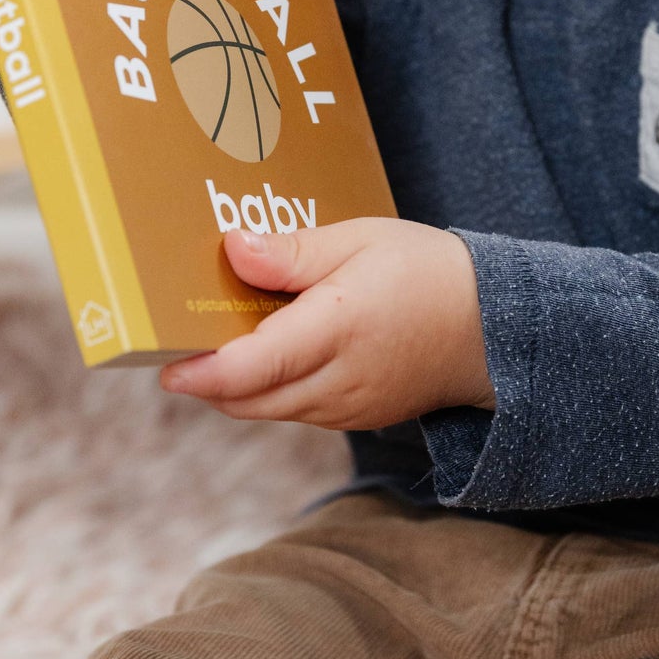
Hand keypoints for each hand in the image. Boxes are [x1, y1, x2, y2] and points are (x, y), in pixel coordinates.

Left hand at [160, 218, 492, 428]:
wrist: (493, 327)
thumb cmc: (426, 271)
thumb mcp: (361, 240)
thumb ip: (293, 253)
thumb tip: (232, 250)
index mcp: (339, 329)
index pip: (253, 367)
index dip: (202, 372)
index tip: (164, 365)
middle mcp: (340, 380)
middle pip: (248, 398)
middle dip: (205, 380)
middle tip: (174, 345)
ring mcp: (348, 407)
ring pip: (267, 409)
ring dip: (235, 386)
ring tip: (217, 342)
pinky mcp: (355, 418)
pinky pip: (294, 410)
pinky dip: (269, 389)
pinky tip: (267, 352)